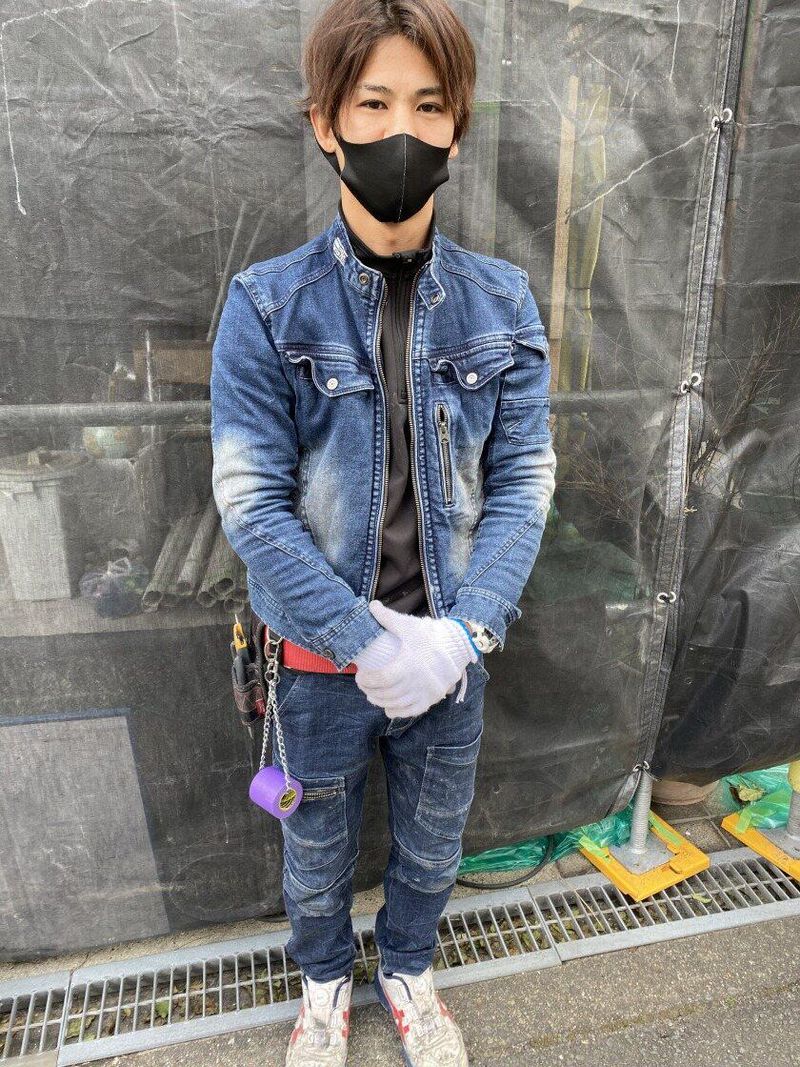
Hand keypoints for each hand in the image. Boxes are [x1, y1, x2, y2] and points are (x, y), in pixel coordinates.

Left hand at [353, 600, 476, 717]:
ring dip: (381, 702)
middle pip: (387, 694)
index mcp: (409, 664)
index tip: (360, 676)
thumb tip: (371, 605)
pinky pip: (412, 711)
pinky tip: (388, 708)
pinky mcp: (433, 698)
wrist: (459, 645)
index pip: (382, 678)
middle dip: (370, 691)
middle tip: (363, 685)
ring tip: (372, 695)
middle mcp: (417, 681)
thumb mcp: (408, 625)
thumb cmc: (430, 634)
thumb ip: (388, 618)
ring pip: (397, 704)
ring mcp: (426, 692)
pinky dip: (398, 712)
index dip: (367, 680)